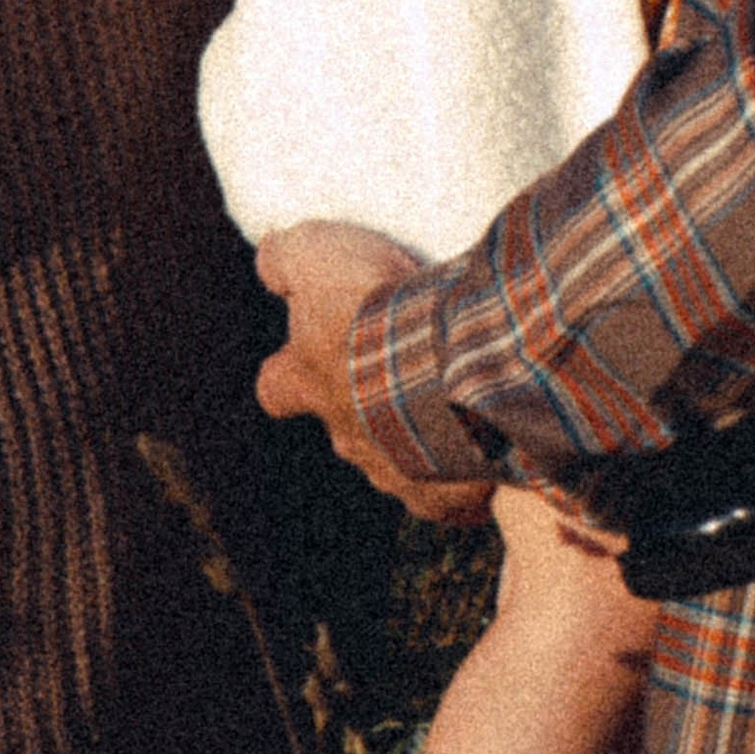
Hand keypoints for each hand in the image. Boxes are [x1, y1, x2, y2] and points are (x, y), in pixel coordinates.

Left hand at [255, 222, 493, 519]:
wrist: (449, 369)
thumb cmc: (375, 312)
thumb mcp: (316, 255)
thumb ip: (284, 258)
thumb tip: (269, 258)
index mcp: (310, 382)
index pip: (275, 387)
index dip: (289, 371)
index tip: (308, 352)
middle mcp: (345, 435)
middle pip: (343, 426)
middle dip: (365, 402)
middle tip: (399, 366)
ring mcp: (394, 471)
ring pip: (397, 457)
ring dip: (415, 431)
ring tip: (449, 398)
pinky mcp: (445, 498)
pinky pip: (451, 493)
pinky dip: (463, 473)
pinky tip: (485, 444)